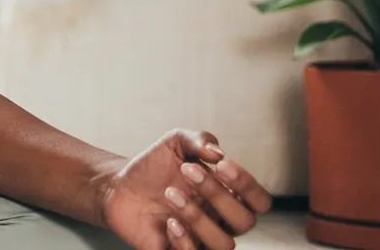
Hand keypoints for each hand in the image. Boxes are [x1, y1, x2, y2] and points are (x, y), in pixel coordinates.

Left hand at [99, 130, 273, 249]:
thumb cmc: (154, 167)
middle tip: (188, 171)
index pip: (260, 201)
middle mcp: (220, 221)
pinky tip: (168, 221)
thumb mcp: (176, 143)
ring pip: (224, 245)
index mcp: (228, 197)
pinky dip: (184, 240)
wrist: (119, 185)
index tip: (221, 165)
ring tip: (171, 194)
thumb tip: (218, 153)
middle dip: (217, 194)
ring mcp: (201, 239)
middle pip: (244, 222)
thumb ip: (200, 140)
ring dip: (198, 217)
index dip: (248, 185)